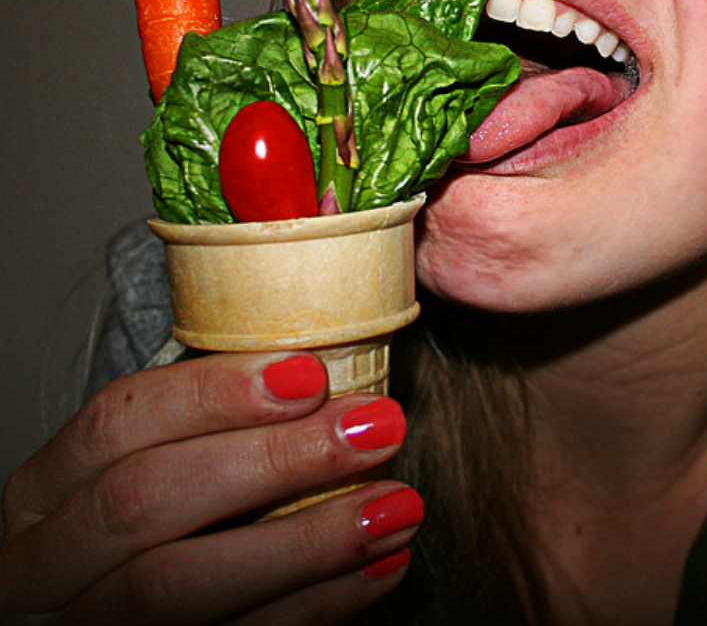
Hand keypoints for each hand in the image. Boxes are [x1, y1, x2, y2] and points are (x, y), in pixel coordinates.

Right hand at [0, 351, 422, 623]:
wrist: (122, 623)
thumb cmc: (157, 528)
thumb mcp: (155, 473)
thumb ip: (216, 433)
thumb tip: (341, 388)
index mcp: (47, 490)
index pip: (117, 420)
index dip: (214, 393)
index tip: (312, 373)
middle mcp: (42, 566)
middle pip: (144, 500)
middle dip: (272, 460)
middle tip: (376, 428)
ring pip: (172, 589)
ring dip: (304, 542)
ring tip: (396, 505)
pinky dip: (312, 606)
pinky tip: (378, 567)